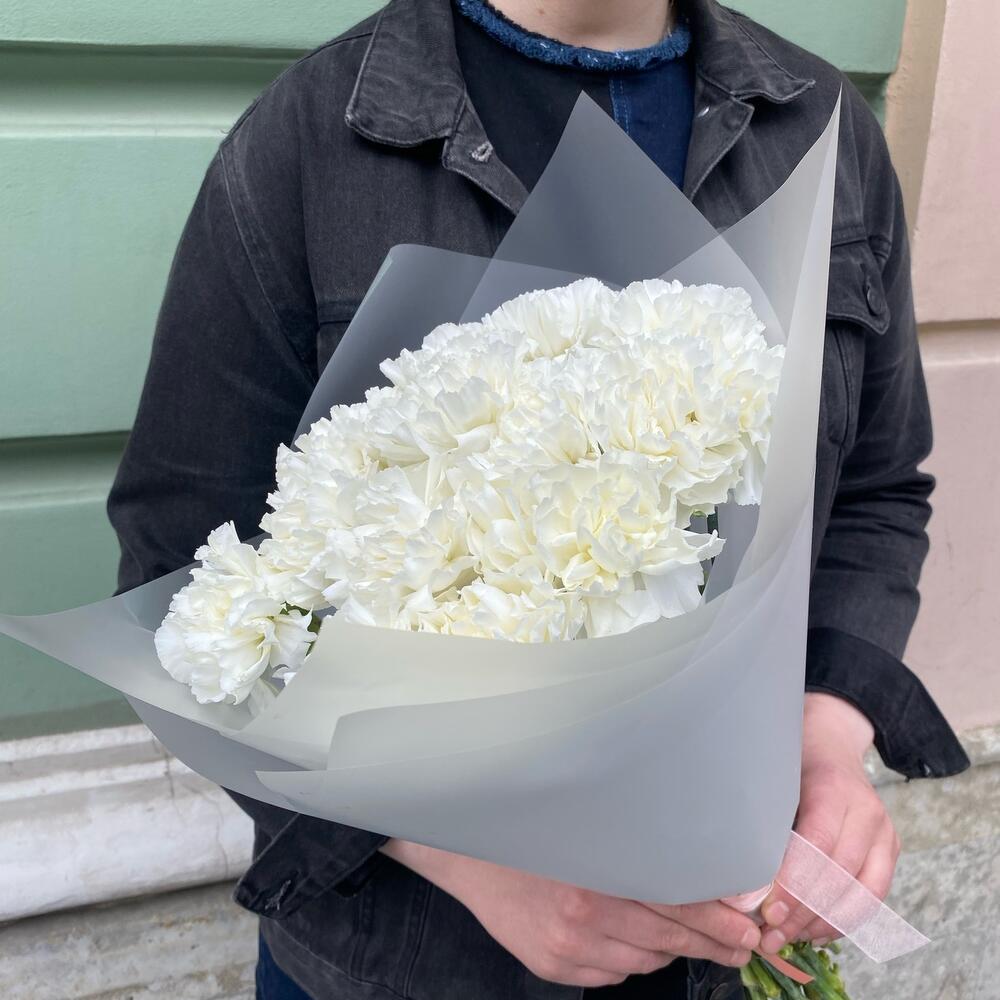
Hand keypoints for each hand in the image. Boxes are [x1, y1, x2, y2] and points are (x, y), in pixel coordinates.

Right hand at [382, 840, 760, 986]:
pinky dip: (629, 958)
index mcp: (597, 876)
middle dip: (710, 943)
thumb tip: (690, 873)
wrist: (471, 856)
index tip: (749, 930)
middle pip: (666, 939)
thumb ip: (632, 851)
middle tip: (741, 945)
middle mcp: (583, 916)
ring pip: (643, 960)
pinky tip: (628, 938)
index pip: (674, 905)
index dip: (717, 921)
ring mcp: (568, 949)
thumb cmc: (534, 833)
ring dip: (668, 950)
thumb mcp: (586, 831)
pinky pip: (612, 972)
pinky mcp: (553, 967)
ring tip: (687, 938)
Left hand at [759, 693, 899, 951]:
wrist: (830, 740)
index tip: (767, 912)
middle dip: (803, 912)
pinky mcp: (891, 848)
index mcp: (833, 787)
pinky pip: (874, 896)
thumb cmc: (790, 758)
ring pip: (862, 893)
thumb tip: (736, 870)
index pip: (818, 845)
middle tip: (769, 936)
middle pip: (840, 874)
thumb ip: (762, 816)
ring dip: (822, 923)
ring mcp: (884, 831)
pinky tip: (814, 932)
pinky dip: (844, 920)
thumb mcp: (771, 774)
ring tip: (787, 939)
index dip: (794, 883)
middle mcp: (867, 810)